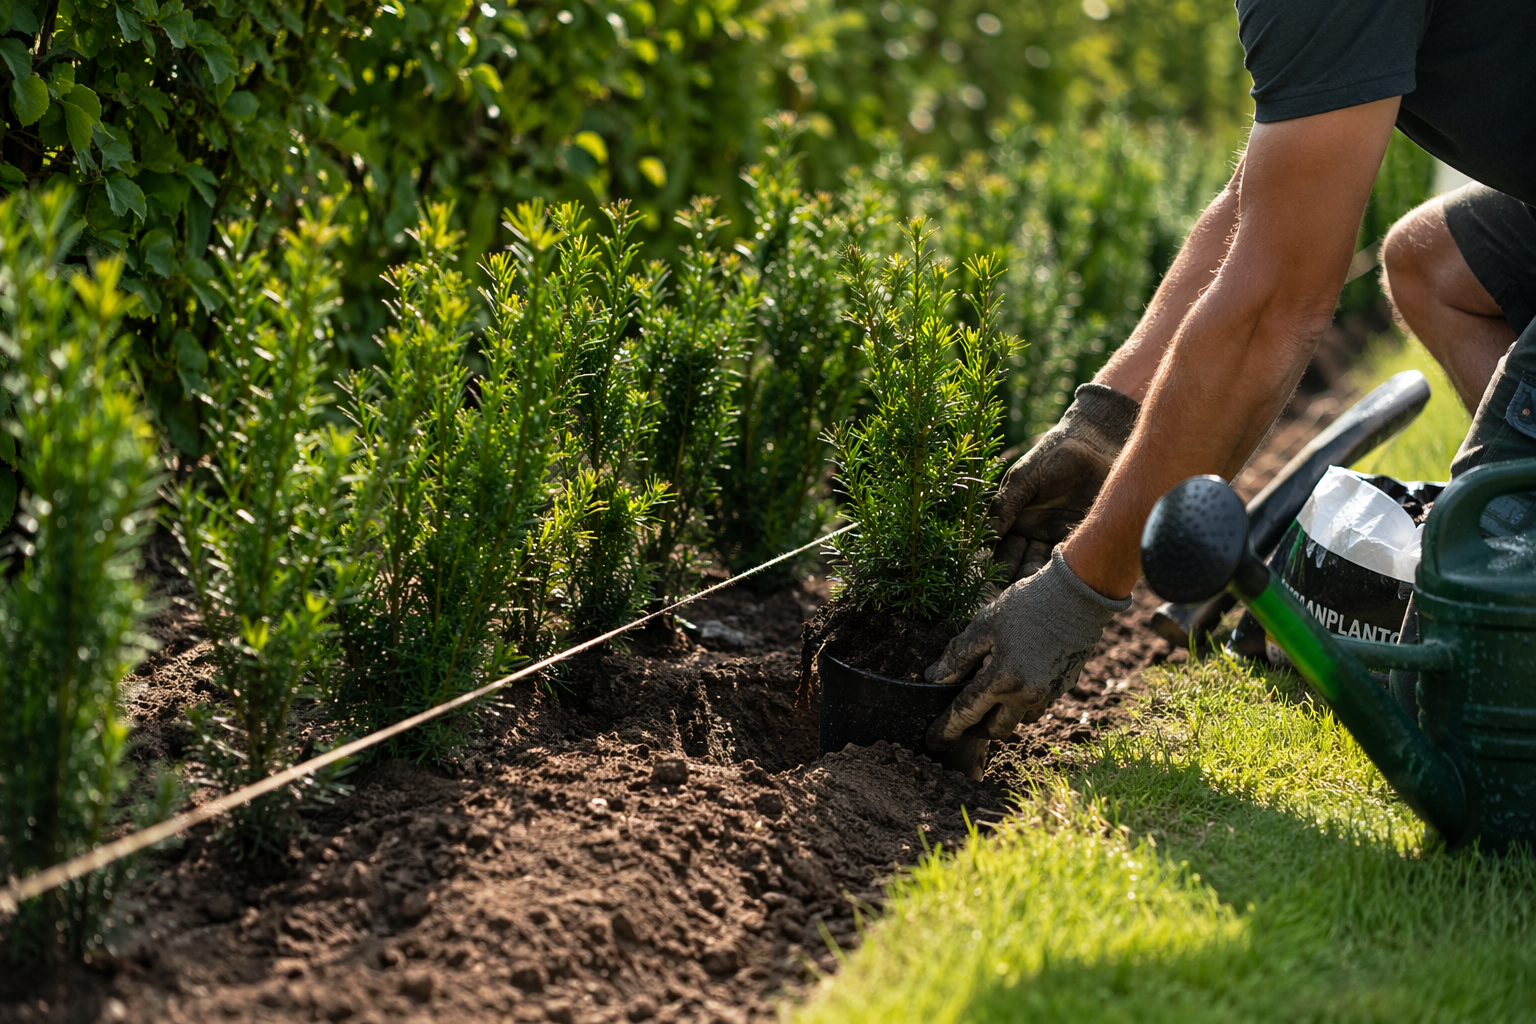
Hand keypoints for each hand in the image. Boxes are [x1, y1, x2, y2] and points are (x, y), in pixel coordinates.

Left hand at [925, 548, 1128, 746]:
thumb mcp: (983, 625)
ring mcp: (1048, 694)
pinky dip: (1022, 703)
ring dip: (1001, 716)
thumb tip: (934, 679)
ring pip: (1019, 721)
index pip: (966, 713)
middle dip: (975, 729)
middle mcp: (1027, 695)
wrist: (1077, 597)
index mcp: (1003, 680)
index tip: (933, 741)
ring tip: (991, 694)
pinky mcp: (1063, 688)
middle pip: (995, 730)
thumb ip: (957, 657)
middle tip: (963, 717)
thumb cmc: (1026, 606)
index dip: (946, 729)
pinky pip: (1037, 706)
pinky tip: (1017, 681)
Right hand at [989, 383, 1138, 582]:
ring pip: (1047, 568)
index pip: (1002, 552)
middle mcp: (1035, 535)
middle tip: (1023, 591)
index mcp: (1015, 522)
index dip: (1000, 567)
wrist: (1097, 444)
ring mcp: (1059, 538)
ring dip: (1043, 580)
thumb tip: (988, 534)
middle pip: (1023, 566)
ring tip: (1043, 589)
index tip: (999, 578)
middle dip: (1021, 579)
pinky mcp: (1083, 538)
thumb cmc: (1054, 455)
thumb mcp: (1024, 477)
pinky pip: (1073, 561)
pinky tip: (1066, 579)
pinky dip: (1068, 572)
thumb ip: (1005, 504)